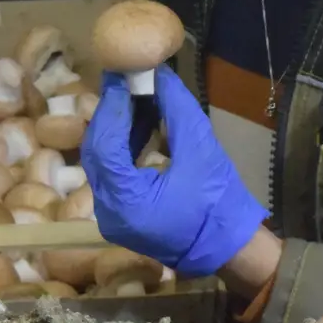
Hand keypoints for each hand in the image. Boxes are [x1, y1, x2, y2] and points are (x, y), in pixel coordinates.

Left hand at [80, 65, 269, 276]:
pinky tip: (137, 122)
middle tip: (122, 81)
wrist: (226, 246)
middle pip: (96, 153)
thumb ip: (177, 110)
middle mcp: (108, 212)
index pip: (105, 147)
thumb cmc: (217, 201)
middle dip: (109, 114)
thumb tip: (160, 75)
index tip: (122, 79)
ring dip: (115, 128)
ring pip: (101, 161)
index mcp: (126, 202)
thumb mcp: (201, 150)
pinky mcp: (119, 213)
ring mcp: (111, 216)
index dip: (112, 109)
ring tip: (132, 95)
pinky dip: (121, 146)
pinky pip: (112, 173)